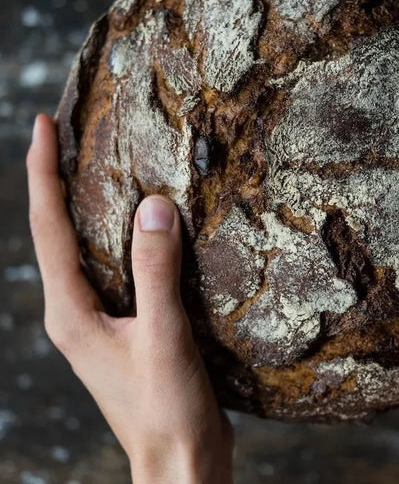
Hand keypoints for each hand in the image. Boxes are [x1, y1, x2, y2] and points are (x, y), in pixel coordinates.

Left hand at [26, 114, 233, 483]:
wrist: (179, 463)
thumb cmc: (166, 410)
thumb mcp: (162, 336)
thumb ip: (156, 271)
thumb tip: (154, 207)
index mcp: (70, 312)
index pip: (48, 228)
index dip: (41, 173)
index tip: (41, 125)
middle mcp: (75, 312)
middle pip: (57, 232)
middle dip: (55, 180)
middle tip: (65, 134)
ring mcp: (98, 320)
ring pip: (85, 249)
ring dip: (86, 206)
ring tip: (96, 166)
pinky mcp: (124, 327)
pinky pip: (115, 268)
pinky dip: (120, 236)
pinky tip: (141, 226)